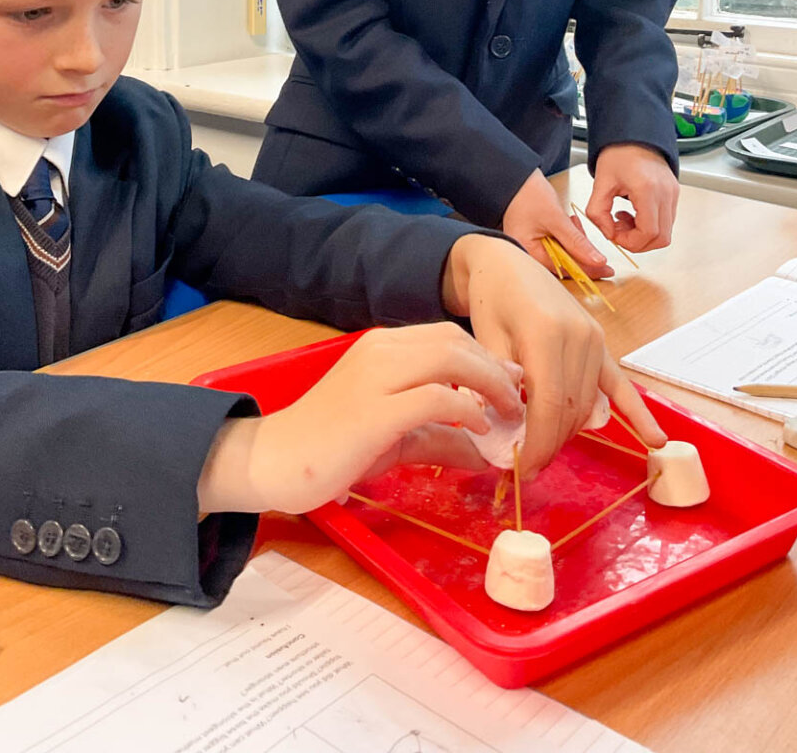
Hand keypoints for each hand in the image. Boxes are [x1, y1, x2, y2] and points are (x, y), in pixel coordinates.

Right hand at [197, 323, 522, 514]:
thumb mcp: (395, 437)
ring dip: (491, 385)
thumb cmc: (330, 448)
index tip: (513, 385)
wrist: (275, 460)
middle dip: (497, 368)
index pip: (447, 335)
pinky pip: (436, 397)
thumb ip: (439, 436)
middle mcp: (381, 351)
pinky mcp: (375, 410)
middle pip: (456, 341)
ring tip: (510, 413)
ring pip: (451, 359)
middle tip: (521, 399)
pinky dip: (467, 410)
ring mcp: (377, 376)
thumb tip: (485, 451)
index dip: (486, 357)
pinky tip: (480, 428)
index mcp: (382, 347)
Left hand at [442, 235, 664, 478]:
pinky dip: (638, 413)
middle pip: (571, 409)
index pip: (547, 404)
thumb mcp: (484, 339)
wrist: (506, 263)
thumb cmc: (490, 300)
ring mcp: (595, 339)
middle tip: (528, 467)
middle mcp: (578, 336)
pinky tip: (656, 440)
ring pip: (589, 403)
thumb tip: (511, 429)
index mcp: (546, 333)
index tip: (522, 469)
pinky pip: (620, 383)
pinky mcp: (601, 342)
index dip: (538, 443)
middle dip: (551, 444)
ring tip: (547, 454)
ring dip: (570, 433)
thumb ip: (499, 384)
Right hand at [502, 168, 612, 276]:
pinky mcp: (537, 238)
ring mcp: (532, 245)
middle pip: (562, 263)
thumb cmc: (529, 194)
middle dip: (578, 249)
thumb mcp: (556, 218)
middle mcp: (528, 252)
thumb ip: (576, 242)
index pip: (562, 268)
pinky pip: (557, 244)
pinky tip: (568, 222)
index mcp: (527, 251)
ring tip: (572, 222)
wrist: (518, 177)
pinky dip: (567, 235)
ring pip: (562, 253)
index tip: (606, 269)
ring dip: (573, 240)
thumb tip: (597, 261)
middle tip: (583, 232)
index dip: (586, 269)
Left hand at [586, 144, 678, 252]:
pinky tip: (633, 213)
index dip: (631, 242)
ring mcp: (672, 194)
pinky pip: (666, 221)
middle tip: (618, 231)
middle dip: (637, 242)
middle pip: (661, 238)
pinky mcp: (673, 194)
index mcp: (648, 189)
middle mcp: (665, 193)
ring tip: (623, 219)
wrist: (633, 135)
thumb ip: (598, 212)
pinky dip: (650, 225)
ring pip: (666, 233)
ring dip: (643, 234)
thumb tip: (608, 234)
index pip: (649, 232)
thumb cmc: (618, 153)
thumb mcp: (601, 183)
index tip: (614, 235)